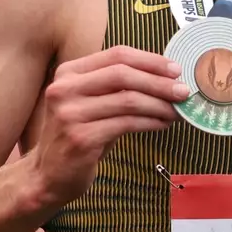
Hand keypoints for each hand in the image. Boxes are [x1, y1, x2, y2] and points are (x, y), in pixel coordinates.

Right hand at [27, 45, 189, 206]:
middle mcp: (65, 89)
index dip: (150, 60)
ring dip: (159, 105)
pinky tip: (162, 124)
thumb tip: (165, 78)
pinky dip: (150, 122)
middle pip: (123, 74)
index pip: (116, 55)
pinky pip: (126, 124)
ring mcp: (70, 113)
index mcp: (68, 73)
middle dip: (159, 82)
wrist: (48, 176)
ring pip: (128, 100)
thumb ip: (118, 87)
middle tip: (183, 91)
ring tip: (176, 112)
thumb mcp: (92, 103)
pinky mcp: (81, 138)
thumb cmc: (79, 136)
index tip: (175, 69)